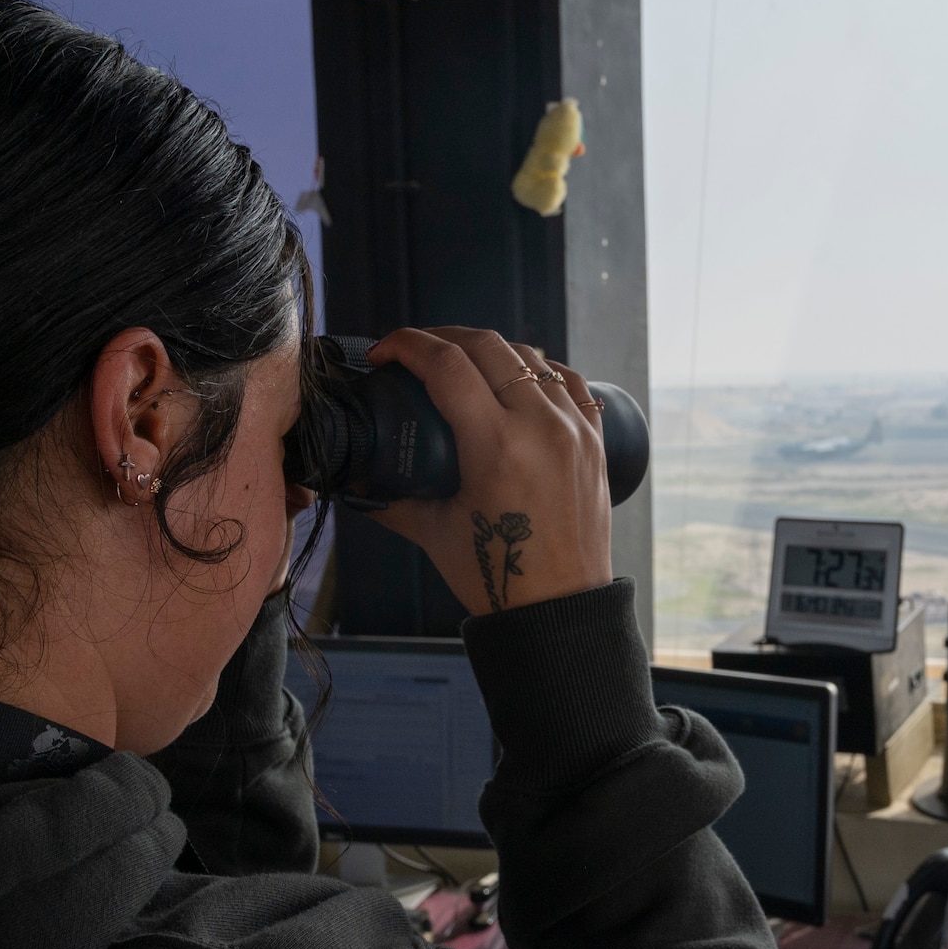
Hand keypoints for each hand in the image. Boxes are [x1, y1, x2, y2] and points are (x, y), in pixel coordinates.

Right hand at [364, 327, 612, 615]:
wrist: (560, 611)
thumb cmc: (497, 577)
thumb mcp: (433, 532)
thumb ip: (390, 498)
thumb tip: (353, 480)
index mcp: (497, 446)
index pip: (446, 365)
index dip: (407, 345)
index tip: (384, 353)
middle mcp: (540, 426)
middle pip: (486, 345)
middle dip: (441, 337)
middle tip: (413, 352)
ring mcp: (573, 429)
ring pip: (529, 356)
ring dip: (488, 350)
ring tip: (460, 363)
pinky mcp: (594, 440)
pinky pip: (568, 382)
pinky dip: (539, 370)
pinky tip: (516, 378)